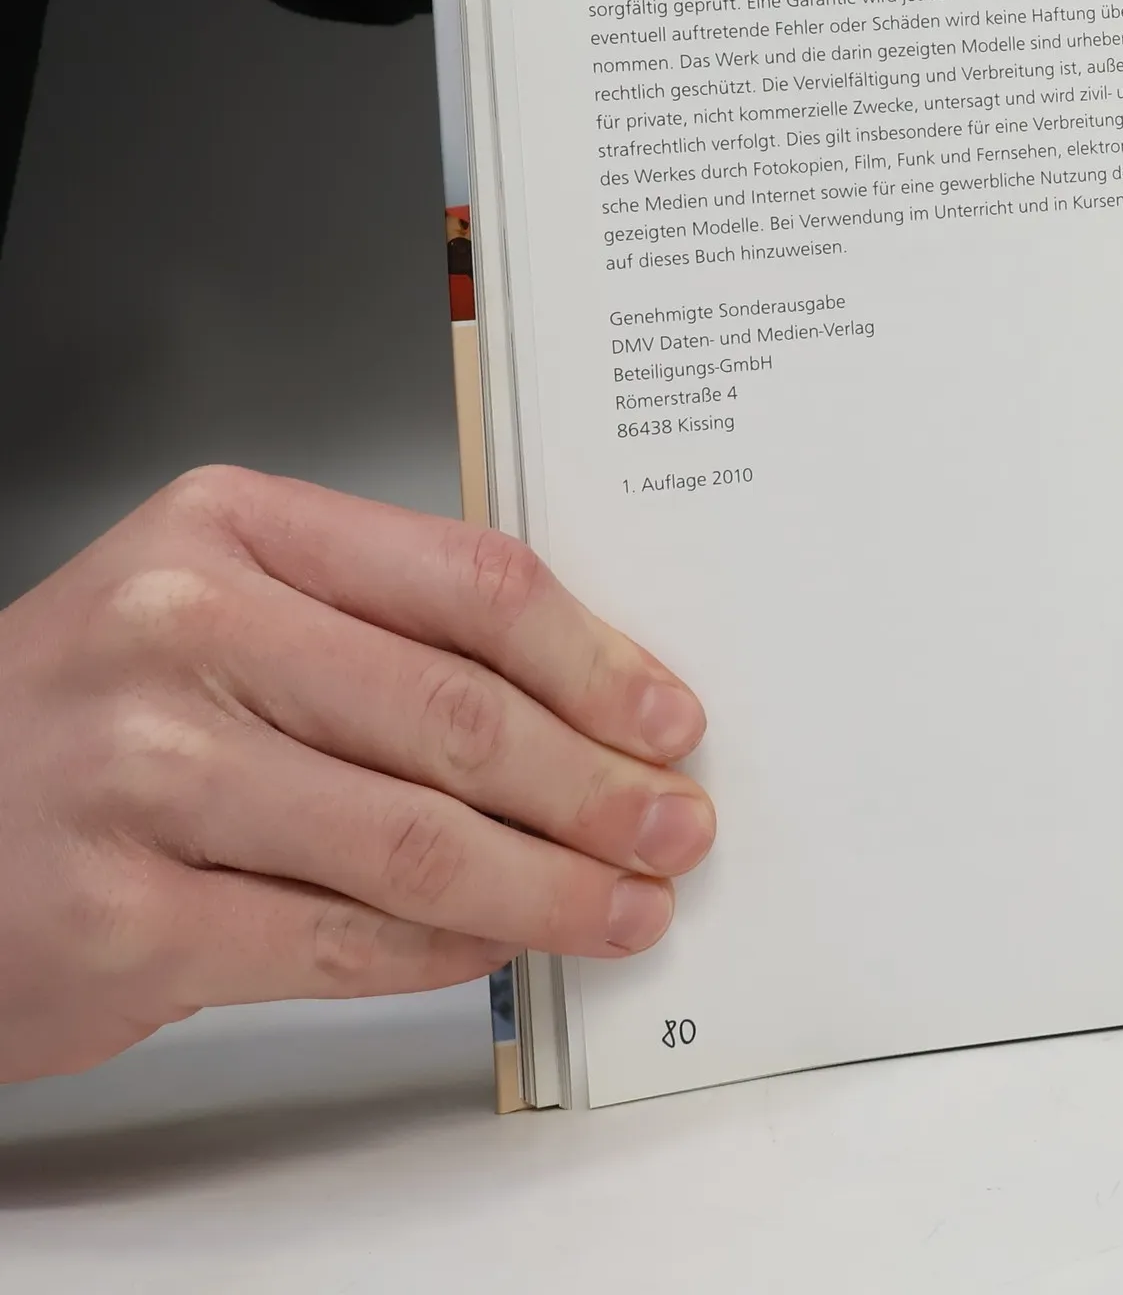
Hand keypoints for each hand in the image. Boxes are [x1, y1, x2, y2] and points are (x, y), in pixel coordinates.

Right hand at [0, 465, 712, 1082]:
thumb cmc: (91, 708)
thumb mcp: (220, 606)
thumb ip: (379, 630)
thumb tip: (581, 703)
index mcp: (231, 528)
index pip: (469, 583)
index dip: (595, 661)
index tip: (668, 717)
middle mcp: (181, 630)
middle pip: (457, 715)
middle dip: (596, 786)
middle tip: (674, 826)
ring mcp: (144, 774)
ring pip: (414, 841)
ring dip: (546, 885)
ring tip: (621, 903)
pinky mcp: (123, 914)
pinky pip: (338, 940)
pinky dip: (445, 951)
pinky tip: (499, 945)